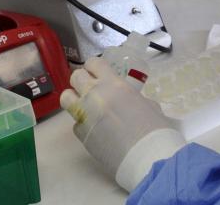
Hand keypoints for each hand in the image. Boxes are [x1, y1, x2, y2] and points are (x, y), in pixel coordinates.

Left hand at [60, 58, 184, 191]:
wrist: (147, 156)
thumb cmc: (154, 128)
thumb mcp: (148, 104)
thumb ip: (132, 97)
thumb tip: (130, 101)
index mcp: (113, 84)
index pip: (93, 63)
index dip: (94, 67)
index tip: (97, 73)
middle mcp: (94, 95)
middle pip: (75, 77)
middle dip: (82, 81)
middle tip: (91, 90)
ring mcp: (85, 114)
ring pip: (66, 98)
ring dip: (74, 99)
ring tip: (85, 107)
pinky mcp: (81, 134)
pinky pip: (75, 123)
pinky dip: (82, 124)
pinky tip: (95, 130)